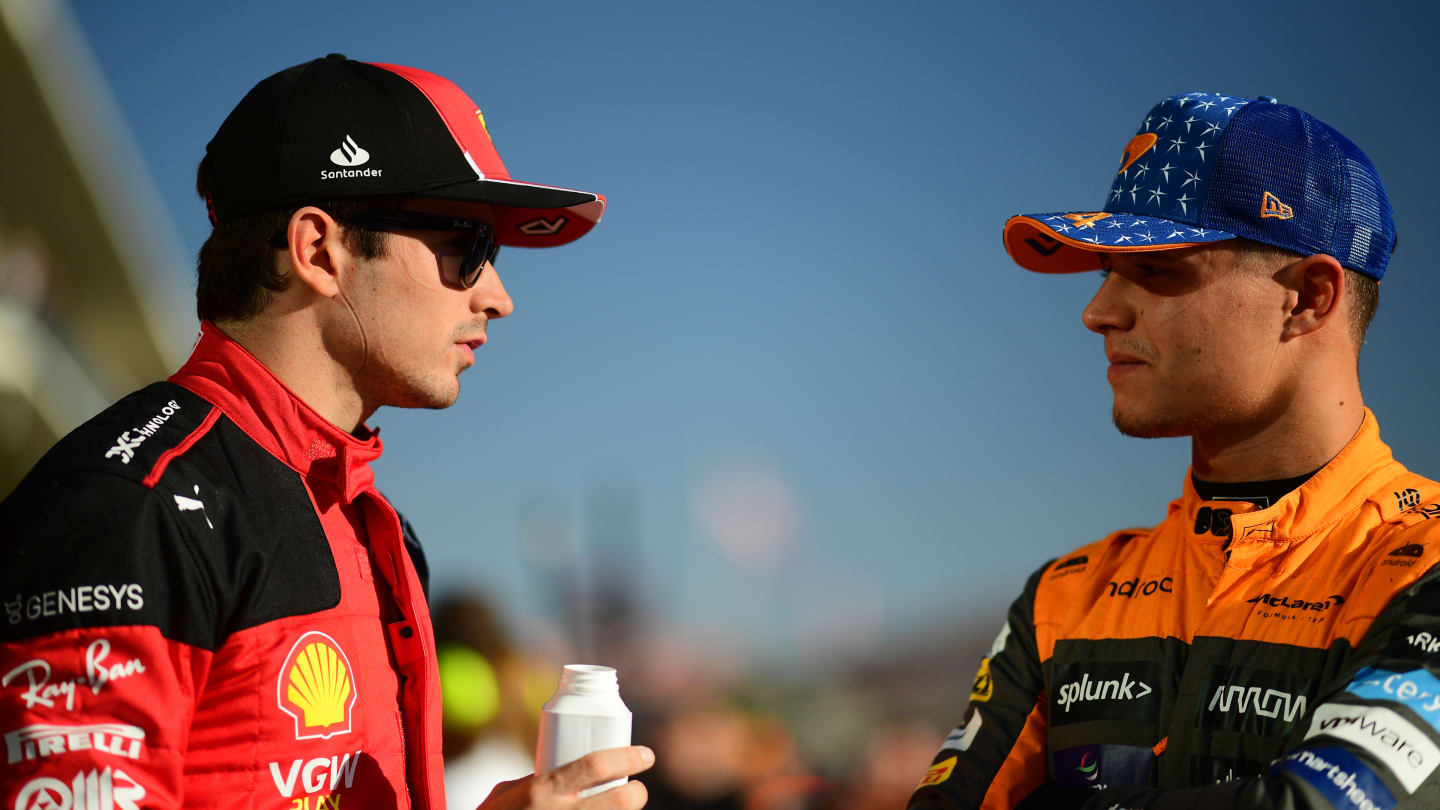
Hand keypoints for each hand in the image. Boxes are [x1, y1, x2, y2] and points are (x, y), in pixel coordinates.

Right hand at [477, 746, 654, 809]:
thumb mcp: (507, 793)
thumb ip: (538, 779)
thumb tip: (566, 769)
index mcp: (541, 791)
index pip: (594, 766)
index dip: (626, 758)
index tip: (646, 755)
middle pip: (618, 802)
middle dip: (636, 794)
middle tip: (637, 790)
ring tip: (620, 809)